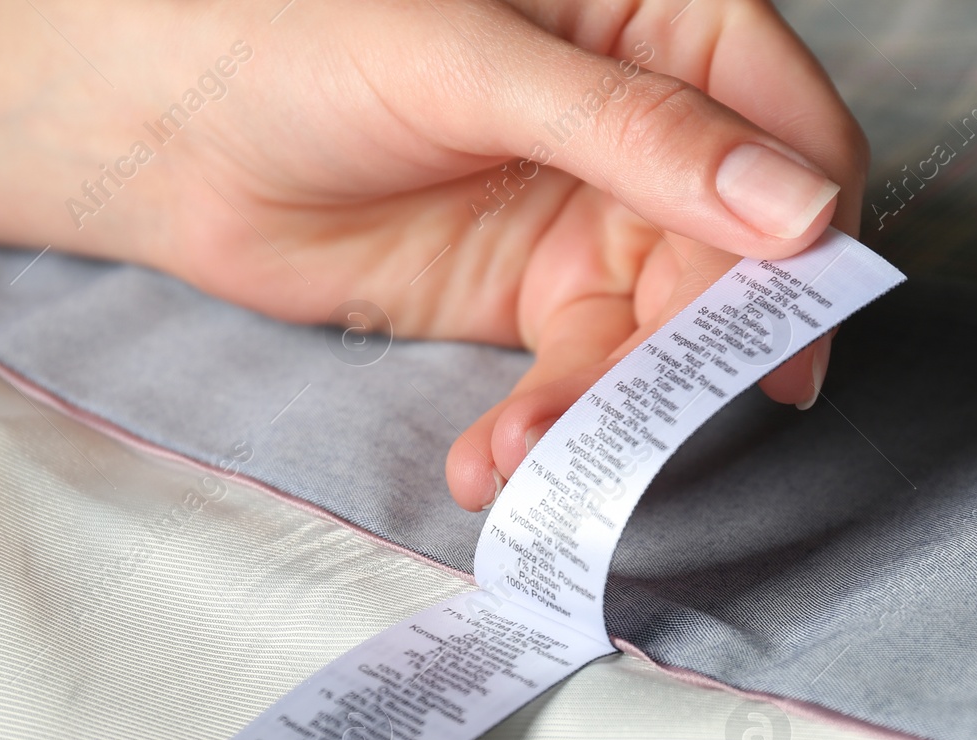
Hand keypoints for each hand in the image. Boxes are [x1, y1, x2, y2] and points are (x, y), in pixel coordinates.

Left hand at [0, 0, 866, 508]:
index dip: (807, 220)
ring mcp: (594, 215)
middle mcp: (645, 122)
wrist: (168, 129)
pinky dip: (550, 423)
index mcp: (657, 18)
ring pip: (660, 326)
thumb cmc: (298, 37)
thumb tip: (799, 209)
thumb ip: (640, 136)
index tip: (795, 312)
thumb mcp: (476, 65)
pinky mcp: (537, 296)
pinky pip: (581, 371)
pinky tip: (498, 458)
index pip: (785, 120)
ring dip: (612, 404)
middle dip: (704, 339)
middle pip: (738, 245)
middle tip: (670, 415)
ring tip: (538, 453)